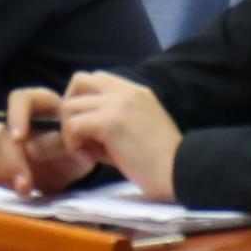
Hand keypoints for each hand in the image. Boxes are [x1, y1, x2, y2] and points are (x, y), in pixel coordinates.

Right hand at [0, 87, 89, 195]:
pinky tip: (13, 187)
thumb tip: (29, 148)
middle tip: (25, 186)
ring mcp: (3, 134)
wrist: (73, 167)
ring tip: (25, 191)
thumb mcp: (78, 145)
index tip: (19, 139)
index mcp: (40, 103)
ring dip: (1, 172)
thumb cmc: (80, 147)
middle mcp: (17, 116)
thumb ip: (57, 143)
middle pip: (0, 131)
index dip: (16, 117)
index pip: (20, 99)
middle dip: (11, 161)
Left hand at [51, 73, 185, 199]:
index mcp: (135, 91)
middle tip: (78, 135)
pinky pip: (74, 125)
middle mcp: (126, 91)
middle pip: (79, 80)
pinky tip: (89, 159)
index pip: (97, 78)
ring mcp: (118, 103)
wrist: (180, 171)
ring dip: (70, 130)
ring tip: (85, 151)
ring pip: (70, 105)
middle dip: (70, 108)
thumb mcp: (137, 130)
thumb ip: (112, 121)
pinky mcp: (110, 122)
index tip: (89, 129)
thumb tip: (80, 128)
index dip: (84, 100)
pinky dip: (74, 143)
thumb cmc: (162, 161)